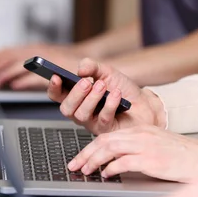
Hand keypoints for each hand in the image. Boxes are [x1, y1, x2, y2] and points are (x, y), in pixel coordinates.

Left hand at [0, 44, 82, 89]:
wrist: (94, 66)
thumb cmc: (69, 67)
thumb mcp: (46, 63)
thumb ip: (30, 66)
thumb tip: (11, 75)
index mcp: (35, 50)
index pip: (9, 50)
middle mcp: (39, 52)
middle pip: (11, 57)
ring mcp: (47, 61)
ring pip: (21, 65)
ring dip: (6, 74)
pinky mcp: (55, 72)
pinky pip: (36, 77)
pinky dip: (24, 81)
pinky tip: (14, 87)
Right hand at [47, 58, 164, 134]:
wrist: (144, 103)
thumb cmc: (122, 90)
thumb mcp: (106, 72)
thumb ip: (91, 66)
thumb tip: (80, 69)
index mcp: (77, 97)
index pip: (57, 95)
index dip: (53, 88)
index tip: (56, 76)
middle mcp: (81, 111)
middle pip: (66, 109)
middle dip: (75, 94)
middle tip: (86, 82)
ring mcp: (92, 122)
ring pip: (81, 115)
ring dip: (92, 98)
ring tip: (103, 86)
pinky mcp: (106, 130)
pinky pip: (102, 118)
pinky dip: (109, 104)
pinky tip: (116, 94)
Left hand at [68, 125, 197, 182]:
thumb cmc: (182, 156)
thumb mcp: (156, 145)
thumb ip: (135, 148)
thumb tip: (113, 161)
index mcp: (140, 130)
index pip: (107, 136)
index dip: (89, 148)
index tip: (79, 159)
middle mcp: (140, 135)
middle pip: (103, 141)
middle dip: (85, 154)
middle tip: (74, 166)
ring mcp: (146, 146)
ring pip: (109, 149)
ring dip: (93, 161)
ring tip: (85, 170)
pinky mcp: (152, 160)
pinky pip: (124, 162)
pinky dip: (111, 168)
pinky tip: (106, 174)